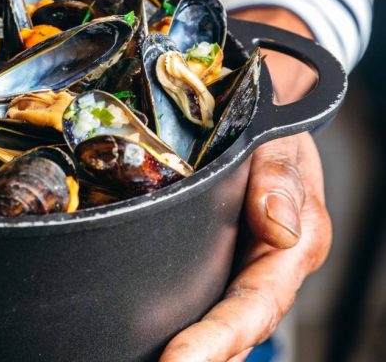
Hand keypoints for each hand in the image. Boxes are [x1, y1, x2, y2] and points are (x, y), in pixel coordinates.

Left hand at [160, 132, 330, 360]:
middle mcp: (272, 266)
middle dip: (204, 357)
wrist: (267, 115)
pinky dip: (189, 328)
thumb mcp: (278, 144)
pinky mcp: (223, 260)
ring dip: (198, 351)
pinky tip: (158, 343)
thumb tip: (278, 225)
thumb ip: (278, 179)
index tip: (179, 361)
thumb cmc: (273, 131)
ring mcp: (246, 267)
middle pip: (239, 328)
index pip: (254, 305)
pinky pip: (209, 301)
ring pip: (224, 323)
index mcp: (294, 244)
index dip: (218, 339)